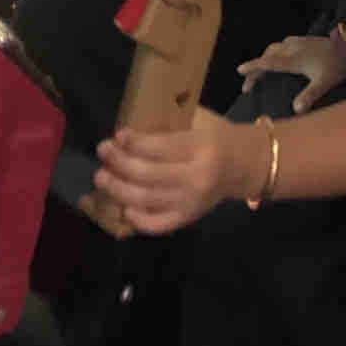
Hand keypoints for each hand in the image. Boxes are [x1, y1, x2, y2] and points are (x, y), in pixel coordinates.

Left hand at [92, 106, 262, 233]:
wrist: (243, 165)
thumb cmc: (217, 136)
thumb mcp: (198, 120)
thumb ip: (168, 126)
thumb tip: (128, 133)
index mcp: (201, 149)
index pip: (159, 148)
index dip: (134, 143)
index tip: (118, 135)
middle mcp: (196, 178)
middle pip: (148, 175)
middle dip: (120, 163)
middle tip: (103, 151)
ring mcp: (191, 202)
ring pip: (146, 200)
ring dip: (119, 189)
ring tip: (102, 176)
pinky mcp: (188, 218)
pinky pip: (157, 224)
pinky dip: (137, 219)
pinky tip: (123, 206)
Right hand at [237, 33, 345, 111]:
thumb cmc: (336, 66)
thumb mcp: (323, 83)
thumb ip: (309, 96)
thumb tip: (296, 110)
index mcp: (293, 59)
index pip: (268, 63)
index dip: (253, 67)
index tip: (239, 70)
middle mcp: (292, 48)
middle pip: (268, 56)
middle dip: (256, 67)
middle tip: (249, 83)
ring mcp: (298, 42)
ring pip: (275, 48)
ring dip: (265, 58)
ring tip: (260, 71)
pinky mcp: (304, 40)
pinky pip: (283, 44)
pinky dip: (275, 52)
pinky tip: (280, 57)